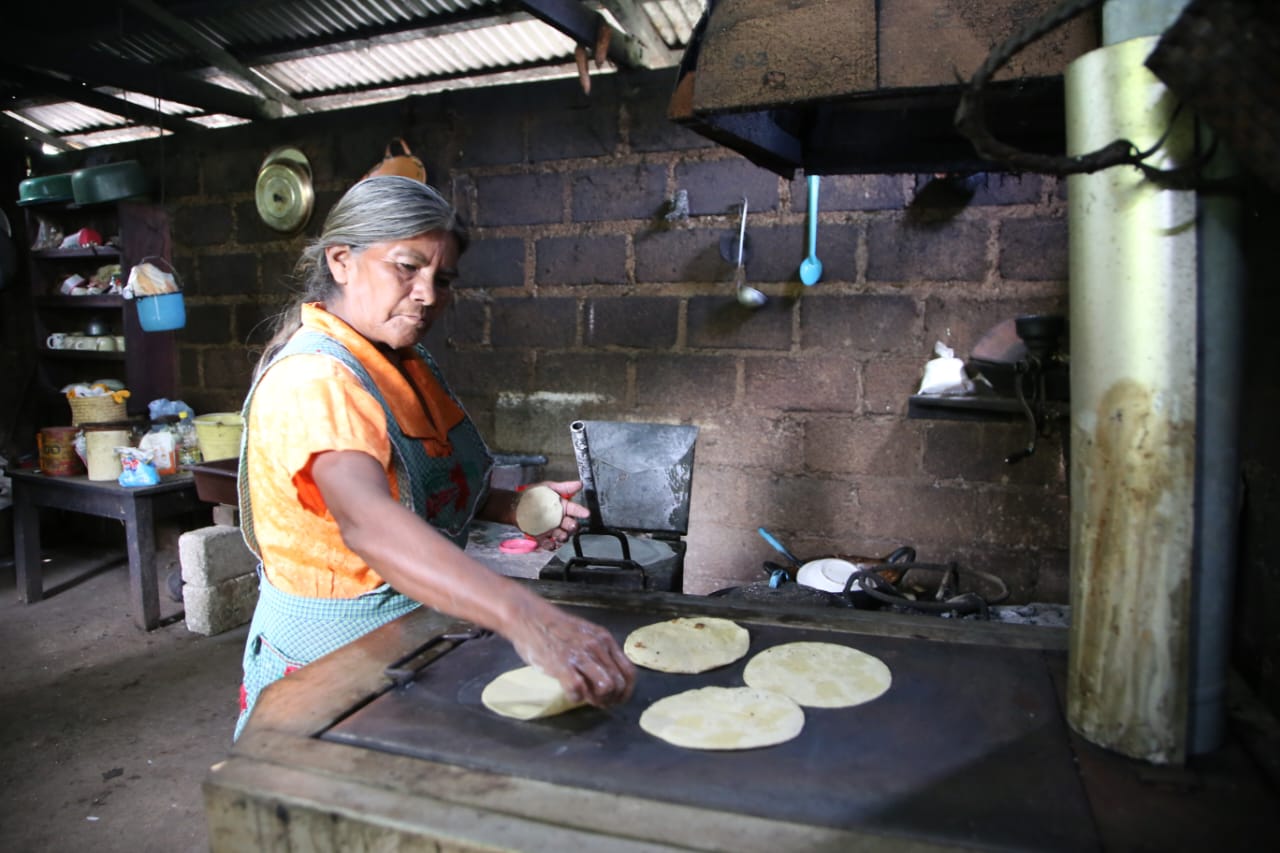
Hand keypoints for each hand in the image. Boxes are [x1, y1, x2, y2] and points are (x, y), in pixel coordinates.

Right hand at [509, 601, 634, 706]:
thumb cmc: (555, 627)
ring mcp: (580, 656)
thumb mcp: (585, 634)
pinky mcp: (562, 665)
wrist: (529, 617)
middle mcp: (597, 647)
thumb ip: (599, 652)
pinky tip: (569, 692)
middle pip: (618, 683)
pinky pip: (578, 690)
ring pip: (605, 687)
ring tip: (585, 697)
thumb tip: (609, 676)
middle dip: (611, 699)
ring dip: (596, 700)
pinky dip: (576, 697)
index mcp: (605, 640)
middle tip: (598, 701)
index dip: (625, 691)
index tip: (616, 699)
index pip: (629, 672)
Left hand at [525, 479, 590, 550]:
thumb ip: (564, 487)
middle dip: (573, 526)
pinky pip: (548, 543)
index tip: (586, 513)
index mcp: (563, 508)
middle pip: (570, 525)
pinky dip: (551, 545)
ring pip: (561, 536)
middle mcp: (559, 520)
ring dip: (564, 537)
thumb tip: (580, 483)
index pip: (575, 510)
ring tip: (562, 536)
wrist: (516, 504)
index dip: (581, 512)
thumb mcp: (548, 487)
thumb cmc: (534, 495)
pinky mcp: (542, 537)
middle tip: (573, 526)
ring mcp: (551, 529)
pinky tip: (552, 543)